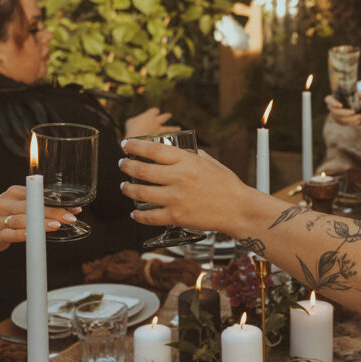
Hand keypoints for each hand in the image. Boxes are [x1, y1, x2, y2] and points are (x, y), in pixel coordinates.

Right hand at [0, 186, 80, 253]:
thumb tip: (64, 209)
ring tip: (57, 225)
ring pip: (23, 220)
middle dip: (54, 212)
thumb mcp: (14, 202)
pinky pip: (11, 235)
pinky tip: (35, 236)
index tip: (73, 207)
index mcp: (13, 193)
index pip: (39, 195)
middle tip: (70, 217)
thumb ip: (34, 204)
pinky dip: (24, 235)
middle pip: (33, 207)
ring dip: (41, 223)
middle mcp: (6, 204)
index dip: (57, 202)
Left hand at [119, 140, 257, 236]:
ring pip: (140, 193)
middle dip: (126, 166)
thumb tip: (176, 152)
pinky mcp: (175, 217)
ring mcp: (175, 198)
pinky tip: (135, 213)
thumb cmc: (227, 185)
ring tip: (125, 187)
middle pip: (141, 170)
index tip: (126, 145)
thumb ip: (191, 156)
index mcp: (186, 161)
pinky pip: (149, 217)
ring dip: (128, 189)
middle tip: (123, 165)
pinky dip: (138, 216)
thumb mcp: (210, 162)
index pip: (152, 150)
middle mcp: (178, 178)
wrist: (237, 209)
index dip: (134, 146)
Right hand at [124, 107, 179, 138]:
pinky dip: (170, 139)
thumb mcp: (130, 121)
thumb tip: (137, 122)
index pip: (155, 110)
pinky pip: (166, 138)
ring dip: (173, 128)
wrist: (135, 140)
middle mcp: (156, 122)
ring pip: (168, 128)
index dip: (154, 111)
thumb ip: (136, 120)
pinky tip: (173, 140)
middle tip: (169, 115)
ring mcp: (158, 130)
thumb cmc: (131, 129)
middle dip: (166, 116)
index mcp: (149, 115)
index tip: (154, 112)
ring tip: (179, 128)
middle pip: (164, 117)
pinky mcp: (158, 139)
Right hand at [325, 94, 360, 125]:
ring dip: (351, 119)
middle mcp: (331, 108)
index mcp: (331, 99)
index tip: (341, 105)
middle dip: (345, 113)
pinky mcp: (339, 121)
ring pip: (341, 119)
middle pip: (336, 112)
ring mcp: (334, 116)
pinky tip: (359, 121)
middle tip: (354, 111)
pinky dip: (352, 123)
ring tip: (360, 116)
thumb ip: (357, 94)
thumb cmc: (348, 97)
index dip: (334, 103)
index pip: (329, 100)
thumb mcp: (352, 94)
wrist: (348, 104)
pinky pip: (344, 124)